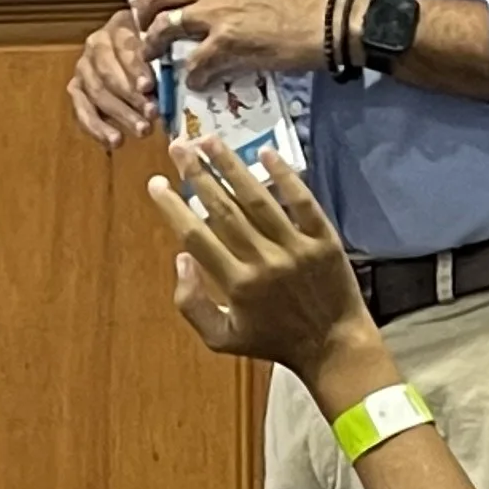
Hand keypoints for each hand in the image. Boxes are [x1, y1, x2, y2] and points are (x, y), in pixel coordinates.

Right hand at [69, 8, 158, 146]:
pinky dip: (97, 128)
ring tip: (142, 131)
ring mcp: (83, 67)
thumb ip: (168, 58)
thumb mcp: (165, 46)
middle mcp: (96, 44)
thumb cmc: (159, 51)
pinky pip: (82, 110)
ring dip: (120, 114)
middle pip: (108, 72)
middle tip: (152, 115)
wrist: (135, 55)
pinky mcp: (76, 88)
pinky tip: (115, 141)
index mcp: (120, 26)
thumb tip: (182, 81)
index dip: (136, 69)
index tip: (149, 88)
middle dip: (130, 97)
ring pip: (96, 93)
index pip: (125, 47)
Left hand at [132, 0, 331, 81]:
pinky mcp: (226, 43)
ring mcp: (216, 13)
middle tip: (141, 33)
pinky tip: (197, 81)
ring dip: (153, 47)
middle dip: (141, 18)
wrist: (326, 21)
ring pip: (164, 29)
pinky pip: (193, 64)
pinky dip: (192, 76)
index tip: (149, 9)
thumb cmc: (297, 1)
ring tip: (154, 58)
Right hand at [145, 140, 384, 387]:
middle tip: (178, 146)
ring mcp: (297, 248)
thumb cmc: (272, 341)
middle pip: (224, 209)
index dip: (173, 207)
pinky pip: (302, 202)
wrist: (334, 346)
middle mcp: (264, 261)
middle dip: (197, 174)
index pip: (196, 236)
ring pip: (258, 199)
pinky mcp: (324, 240)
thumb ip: (191, 303)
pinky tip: (265, 153)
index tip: (155, 183)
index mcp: (237, 285)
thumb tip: (180, 258)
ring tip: (210, 141)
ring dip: (232, 166)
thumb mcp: (221, 338)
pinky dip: (284, 177)